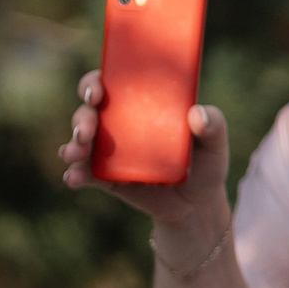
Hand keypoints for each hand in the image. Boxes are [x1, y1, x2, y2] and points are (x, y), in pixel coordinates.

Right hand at [58, 71, 231, 231]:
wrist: (197, 203)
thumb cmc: (205, 163)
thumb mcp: (215, 144)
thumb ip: (214, 125)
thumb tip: (197, 114)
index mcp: (141, 104)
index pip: (110, 84)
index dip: (95, 83)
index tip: (96, 92)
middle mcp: (118, 124)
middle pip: (88, 111)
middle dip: (81, 117)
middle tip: (86, 130)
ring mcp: (109, 151)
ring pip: (80, 141)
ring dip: (73, 145)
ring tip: (75, 153)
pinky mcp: (106, 178)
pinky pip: (84, 174)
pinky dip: (75, 175)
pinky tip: (74, 178)